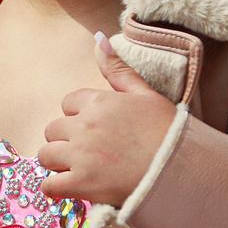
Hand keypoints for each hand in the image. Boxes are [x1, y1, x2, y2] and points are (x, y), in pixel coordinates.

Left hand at [39, 33, 175, 206]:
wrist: (182, 171)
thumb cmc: (168, 132)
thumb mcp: (146, 94)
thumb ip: (118, 69)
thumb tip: (98, 38)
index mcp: (99, 101)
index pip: (68, 103)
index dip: (79, 117)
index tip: (96, 130)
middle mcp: (84, 125)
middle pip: (53, 129)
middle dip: (66, 140)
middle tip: (88, 153)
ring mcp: (80, 155)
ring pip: (46, 155)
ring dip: (58, 163)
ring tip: (79, 169)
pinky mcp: (81, 184)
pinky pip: (49, 186)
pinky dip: (56, 188)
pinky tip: (72, 188)